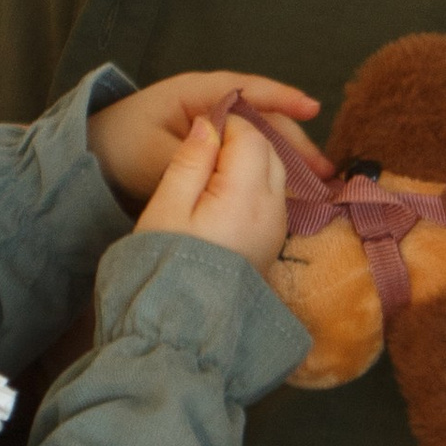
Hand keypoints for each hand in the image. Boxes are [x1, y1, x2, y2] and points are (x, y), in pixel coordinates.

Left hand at [91, 68, 320, 208]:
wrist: (92, 156)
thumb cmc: (118, 147)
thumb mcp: (148, 155)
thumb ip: (188, 160)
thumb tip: (223, 167)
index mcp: (193, 93)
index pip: (245, 89)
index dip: (280, 98)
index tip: (311, 108)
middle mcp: (210, 104)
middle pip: (261, 116)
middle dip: (293, 140)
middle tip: (322, 169)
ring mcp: (213, 125)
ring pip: (259, 136)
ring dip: (288, 156)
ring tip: (318, 182)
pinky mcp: (214, 147)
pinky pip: (247, 152)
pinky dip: (270, 167)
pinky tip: (290, 188)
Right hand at [136, 109, 290, 265]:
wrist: (184, 321)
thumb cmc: (166, 263)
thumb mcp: (168, 207)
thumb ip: (191, 161)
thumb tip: (209, 124)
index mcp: (247, 195)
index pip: (252, 137)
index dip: (226, 126)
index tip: (199, 138)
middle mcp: (273, 209)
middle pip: (270, 152)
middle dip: (242, 143)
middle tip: (203, 157)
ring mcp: (278, 228)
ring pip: (276, 173)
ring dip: (250, 165)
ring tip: (210, 180)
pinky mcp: (274, 242)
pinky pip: (273, 198)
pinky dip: (255, 187)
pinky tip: (224, 201)